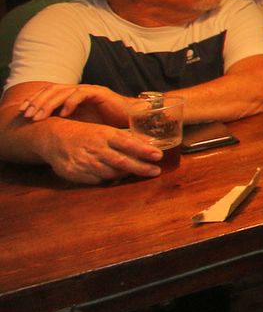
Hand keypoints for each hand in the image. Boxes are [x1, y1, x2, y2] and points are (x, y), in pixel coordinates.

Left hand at [17, 84, 129, 124]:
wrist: (133, 121)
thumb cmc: (108, 125)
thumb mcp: (82, 125)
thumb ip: (67, 124)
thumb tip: (45, 133)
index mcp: (72, 97)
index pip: (48, 93)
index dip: (34, 101)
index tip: (23, 113)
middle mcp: (79, 91)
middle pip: (52, 90)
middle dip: (37, 102)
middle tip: (28, 115)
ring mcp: (89, 91)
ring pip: (63, 91)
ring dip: (49, 103)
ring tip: (40, 115)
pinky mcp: (100, 93)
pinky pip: (81, 94)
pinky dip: (70, 102)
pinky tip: (63, 113)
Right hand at [38, 119, 162, 183]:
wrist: (53, 137)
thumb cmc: (86, 134)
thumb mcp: (104, 131)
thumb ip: (124, 138)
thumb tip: (148, 145)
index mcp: (104, 135)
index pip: (128, 143)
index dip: (144, 150)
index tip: (158, 155)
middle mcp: (96, 148)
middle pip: (122, 161)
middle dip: (141, 167)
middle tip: (155, 171)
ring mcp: (85, 161)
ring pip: (110, 173)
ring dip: (125, 174)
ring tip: (138, 173)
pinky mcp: (75, 172)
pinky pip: (96, 180)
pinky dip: (107, 179)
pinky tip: (114, 177)